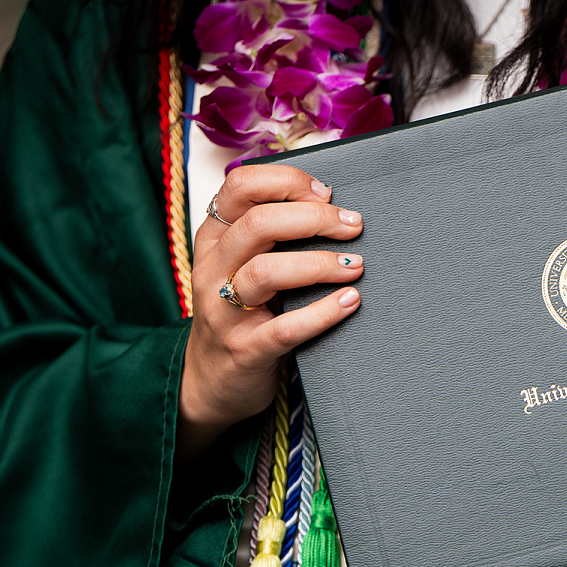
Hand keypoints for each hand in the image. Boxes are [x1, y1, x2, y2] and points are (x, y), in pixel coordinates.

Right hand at [177, 165, 365, 462]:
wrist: (211, 383)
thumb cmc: (242, 314)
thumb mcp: (242, 266)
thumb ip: (271, 235)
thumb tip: (330, 203)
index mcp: (214, 240)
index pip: (239, 188)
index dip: (286, 182)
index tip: (325, 192)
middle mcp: (213, 270)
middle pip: (257, 224)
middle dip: (313, 218)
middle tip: (352, 226)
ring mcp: (225, 312)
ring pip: (265, 272)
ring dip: (319, 263)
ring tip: (355, 265)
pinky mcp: (245, 350)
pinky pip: (285, 328)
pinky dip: (322, 313)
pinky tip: (350, 302)